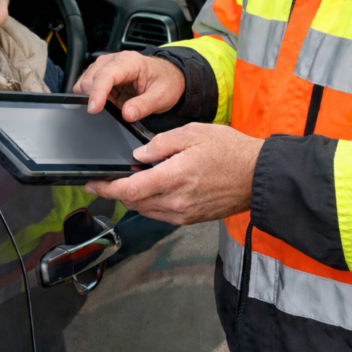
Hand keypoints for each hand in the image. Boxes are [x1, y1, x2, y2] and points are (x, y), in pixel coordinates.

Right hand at [73, 50, 184, 121]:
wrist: (168, 77)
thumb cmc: (165, 82)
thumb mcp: (161, 97)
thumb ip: (144, 106)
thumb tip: (126, 114)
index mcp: (130, 62)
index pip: (106, 75)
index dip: (97, 93)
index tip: (93, 109)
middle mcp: (114, 60)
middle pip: (90, 79)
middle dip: (93, 97)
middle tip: (109, 111)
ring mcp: (106, 67)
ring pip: (84, 83)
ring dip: (92, 97)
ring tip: (112, 105)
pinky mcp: (102, 75)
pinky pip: (87, 87)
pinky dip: (92, 98)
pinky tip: (107, 103)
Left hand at [85, 123, 263, 223]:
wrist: (259, 176)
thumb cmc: (231, 151)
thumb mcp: (194, 133)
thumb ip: (161, 144)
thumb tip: (139, 155)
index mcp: (174, 178)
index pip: (129, 189)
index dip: (106, 188)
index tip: (92, 183)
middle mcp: (176, 202)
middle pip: (133, 203)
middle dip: (115, 192)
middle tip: (106, 179)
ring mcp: (184, 213)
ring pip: (145, 210)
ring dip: (132, 198)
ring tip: (130, 181)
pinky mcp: (191, 218)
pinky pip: (161, 214)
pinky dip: (149, 203)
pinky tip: (153, 188)